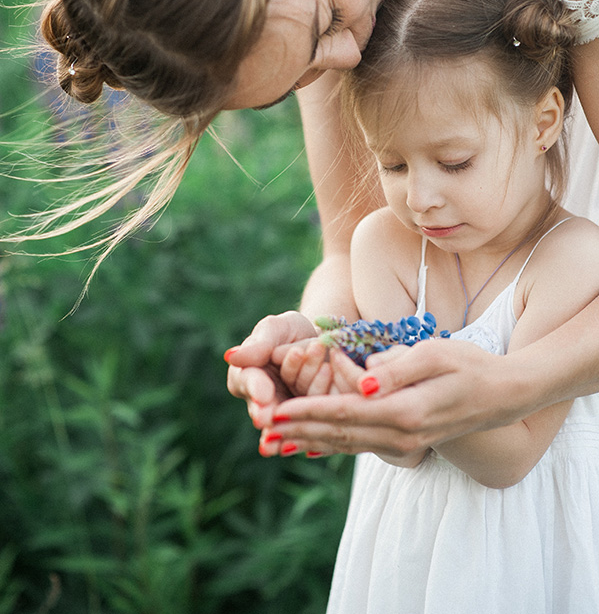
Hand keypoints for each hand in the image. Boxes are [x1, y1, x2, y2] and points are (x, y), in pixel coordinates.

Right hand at [225, 311, 316, 428]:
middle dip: (271, 412)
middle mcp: (264, 401)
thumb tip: (231, 356)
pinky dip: (323, 384)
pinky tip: (328, 367)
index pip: (247, 382)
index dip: (256, 389)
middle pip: (266, 409)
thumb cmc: (289, 332)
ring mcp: (288, 412)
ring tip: (319, 352)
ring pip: (295, 406)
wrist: (321, 341)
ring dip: (308, 376)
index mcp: (245, 377)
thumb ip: (258, 343)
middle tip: (270, 418)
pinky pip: (317, 407)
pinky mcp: (311, 415)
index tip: (262, 396)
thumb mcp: (275, 328)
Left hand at [259, 339, 520, 458]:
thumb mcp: (438, 354)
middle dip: (299, 431)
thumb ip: (398, 367)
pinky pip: (362, 445)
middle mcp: (402, 435)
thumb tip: (361, 380)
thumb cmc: (471, 365)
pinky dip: (333, 445)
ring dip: (310, 442)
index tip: (275, 409)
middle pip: (340, 434)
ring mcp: (405, 444)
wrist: (505, 395)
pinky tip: (312, 446)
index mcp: (405, 411)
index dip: (307, 412)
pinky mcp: (407, 442)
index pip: (345, 413)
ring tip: (277, 441)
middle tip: (263, 430)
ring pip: (348, 444)